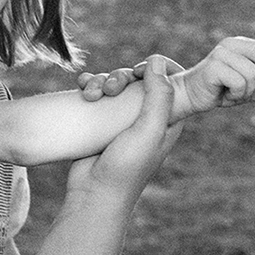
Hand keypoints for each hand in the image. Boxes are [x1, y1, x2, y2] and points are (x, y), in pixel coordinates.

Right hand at [67, 56, 182, 201]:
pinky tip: (82, 88)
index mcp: (168, 118)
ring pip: (116, 83)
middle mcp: (147, 116)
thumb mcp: (148, 131)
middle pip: (139, 78)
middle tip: (112, 88)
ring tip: (92, 94)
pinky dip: (90, 86)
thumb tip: (158, 60)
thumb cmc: (126, 168)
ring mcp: (123, 118)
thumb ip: (158, 96)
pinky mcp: (101, 121)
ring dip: (102, 80)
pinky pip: (98, 93)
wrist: (93, 193)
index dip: (157, 69)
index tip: (139, 71)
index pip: (171, 80)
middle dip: (122, 75)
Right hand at [170, 36, 254, 120]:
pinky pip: (239, 82)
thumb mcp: (252, 92)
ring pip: (253, 74)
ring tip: (234, 92)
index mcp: (243, 45)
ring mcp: (221, 54)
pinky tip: (225, 94)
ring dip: (247, 91)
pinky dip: (237, 94)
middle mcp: (232, 44)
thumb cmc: (222, 90)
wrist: (192, 96)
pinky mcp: (213, 66)